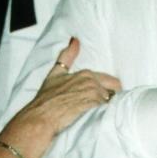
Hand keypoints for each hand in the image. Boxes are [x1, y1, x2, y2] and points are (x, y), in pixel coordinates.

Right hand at [0, 38, 121, 157]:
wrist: (40, 117)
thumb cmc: (46, 98)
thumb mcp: (55, 74)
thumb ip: (67, 56)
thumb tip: (75, 39)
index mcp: (86, 74)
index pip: (111, 81)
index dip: (110, 90)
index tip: (107, 96)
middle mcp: (92, 81)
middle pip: (116, 89)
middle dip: (114, 96)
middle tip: (105, 106)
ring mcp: (93, 93)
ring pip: (111, 101)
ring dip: (107, 107)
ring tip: (98, 114)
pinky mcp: (93, 106)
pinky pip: (107, 110)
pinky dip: (105, 114)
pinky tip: (98, 118)